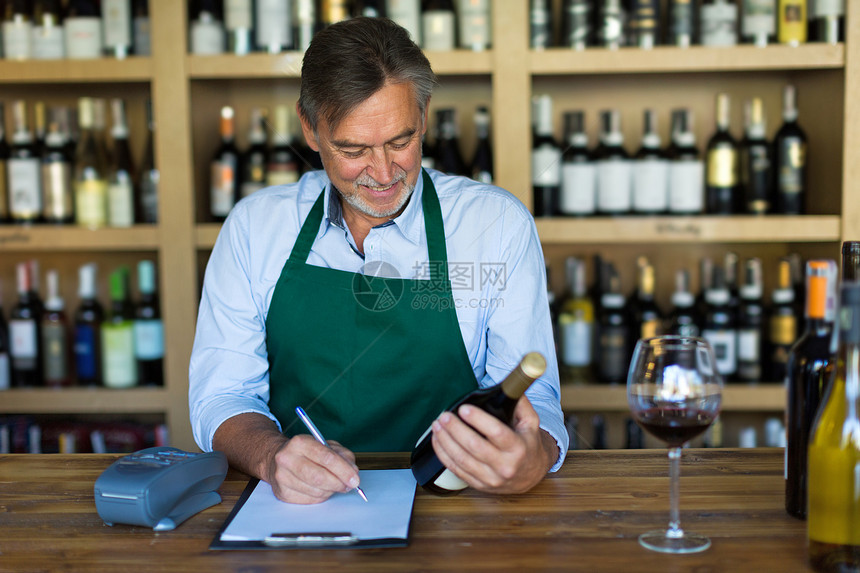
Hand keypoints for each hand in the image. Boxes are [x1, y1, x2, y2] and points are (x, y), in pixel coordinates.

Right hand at [264, 435, 360, 503]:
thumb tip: (353, 472)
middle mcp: (287, 458)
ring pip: (316, 491)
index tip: (355, 479)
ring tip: (334, 484)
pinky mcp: (282, 493)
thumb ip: (342, 455)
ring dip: (331, 490)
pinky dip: (321, 496)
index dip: (343, 470)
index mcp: (300, 442)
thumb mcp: (325, 445)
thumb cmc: (306, 452)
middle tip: (349, 486)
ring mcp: (282, 477)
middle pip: (319, 477)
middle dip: (338, 483)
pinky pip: (309, 499)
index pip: (326, 457)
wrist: (278, 459)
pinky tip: (321, 488)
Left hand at [429, 395, 558, 493]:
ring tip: (437, 425)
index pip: (497, 433)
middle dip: (455, 429)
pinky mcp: (479, 485)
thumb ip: (520, 403)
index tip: (464, 408)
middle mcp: (505, 466)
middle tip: (444, 416)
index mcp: (518, 448)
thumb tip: (508, 386)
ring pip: (462, 459)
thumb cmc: (527, 445)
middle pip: (474, 446)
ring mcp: (491, 478)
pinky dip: (443, 454)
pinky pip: (456, 470)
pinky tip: (438, 440)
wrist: (530, 476)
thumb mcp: (531, 423)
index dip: (478, 420)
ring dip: (446, 441)